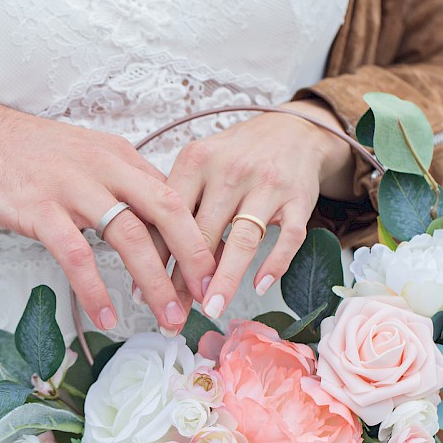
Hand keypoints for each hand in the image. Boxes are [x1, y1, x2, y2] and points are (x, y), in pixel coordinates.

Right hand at [0, 86, 215, 333]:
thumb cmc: (22, 154)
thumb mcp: (82, 159)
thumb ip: (118, 186)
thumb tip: (152, 225)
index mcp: (119, 155)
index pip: (173, 196)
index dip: (198, 236)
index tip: (212, 272)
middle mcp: (104, 166)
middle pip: (167, 211)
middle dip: (194, 258)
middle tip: (207, 297)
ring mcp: (71, 185)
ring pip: (129, 236)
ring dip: (154, 283)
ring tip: (169, 318)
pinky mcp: (36, 207)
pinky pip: (76, 254)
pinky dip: (96, 288)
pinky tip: (108, 315)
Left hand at [164, 99, 355, 317]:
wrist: (291, 130)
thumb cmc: (236, 155)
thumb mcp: (200, 164)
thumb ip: (178, 203)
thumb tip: (148, 257)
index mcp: (198, 160)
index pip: (170, 216)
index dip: (156, 256)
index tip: (143, 289)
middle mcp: (231, 171)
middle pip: (203, 233)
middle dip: (186, 279)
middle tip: (173, 312)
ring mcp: (268, 185)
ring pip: (243, 239)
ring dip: (226, 279)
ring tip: (212, 307)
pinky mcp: (299, 199)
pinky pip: (288, 237)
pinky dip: (274, 264)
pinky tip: (259, 287)